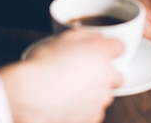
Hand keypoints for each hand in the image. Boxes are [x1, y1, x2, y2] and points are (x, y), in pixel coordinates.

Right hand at [0, 29, 122, 122]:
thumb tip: (93, 37)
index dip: (108, 49)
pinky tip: (68, 102)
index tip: (100, 52)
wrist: (30, 97)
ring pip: (104, 94)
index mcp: (101, 53)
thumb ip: (84, 35)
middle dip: (103, 74)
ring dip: (93, 91)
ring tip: (70, 89)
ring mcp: (101, 99)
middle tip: (82, 73)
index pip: (119, 47)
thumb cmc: (42, 68)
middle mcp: (107, 76)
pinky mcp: (93, 117)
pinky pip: (94, 111)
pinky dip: (85, 108)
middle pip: (116, 75)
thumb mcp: (60, 38)